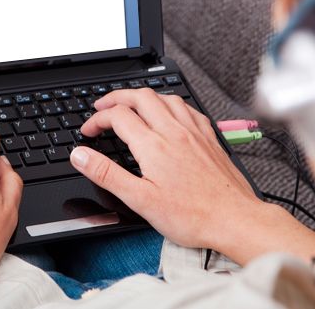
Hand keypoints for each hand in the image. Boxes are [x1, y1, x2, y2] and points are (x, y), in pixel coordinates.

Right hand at [70, 89, 314, 264]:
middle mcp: (174, 131)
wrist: (234, 218)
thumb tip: (80, 155)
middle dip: (117, 97)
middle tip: (103, 106)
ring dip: (144, 96)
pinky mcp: (209, 137)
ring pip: (166, 97)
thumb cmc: (191, 215)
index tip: (88, 130)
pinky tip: (170, 113)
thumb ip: (107, 174)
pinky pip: (188, 108)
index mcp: (153, 145)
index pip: (118, 116)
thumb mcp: (140, 200)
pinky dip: (171, 104)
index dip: (98, 119)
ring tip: (131, 104)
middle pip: (140, 97)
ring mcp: (194, 132)